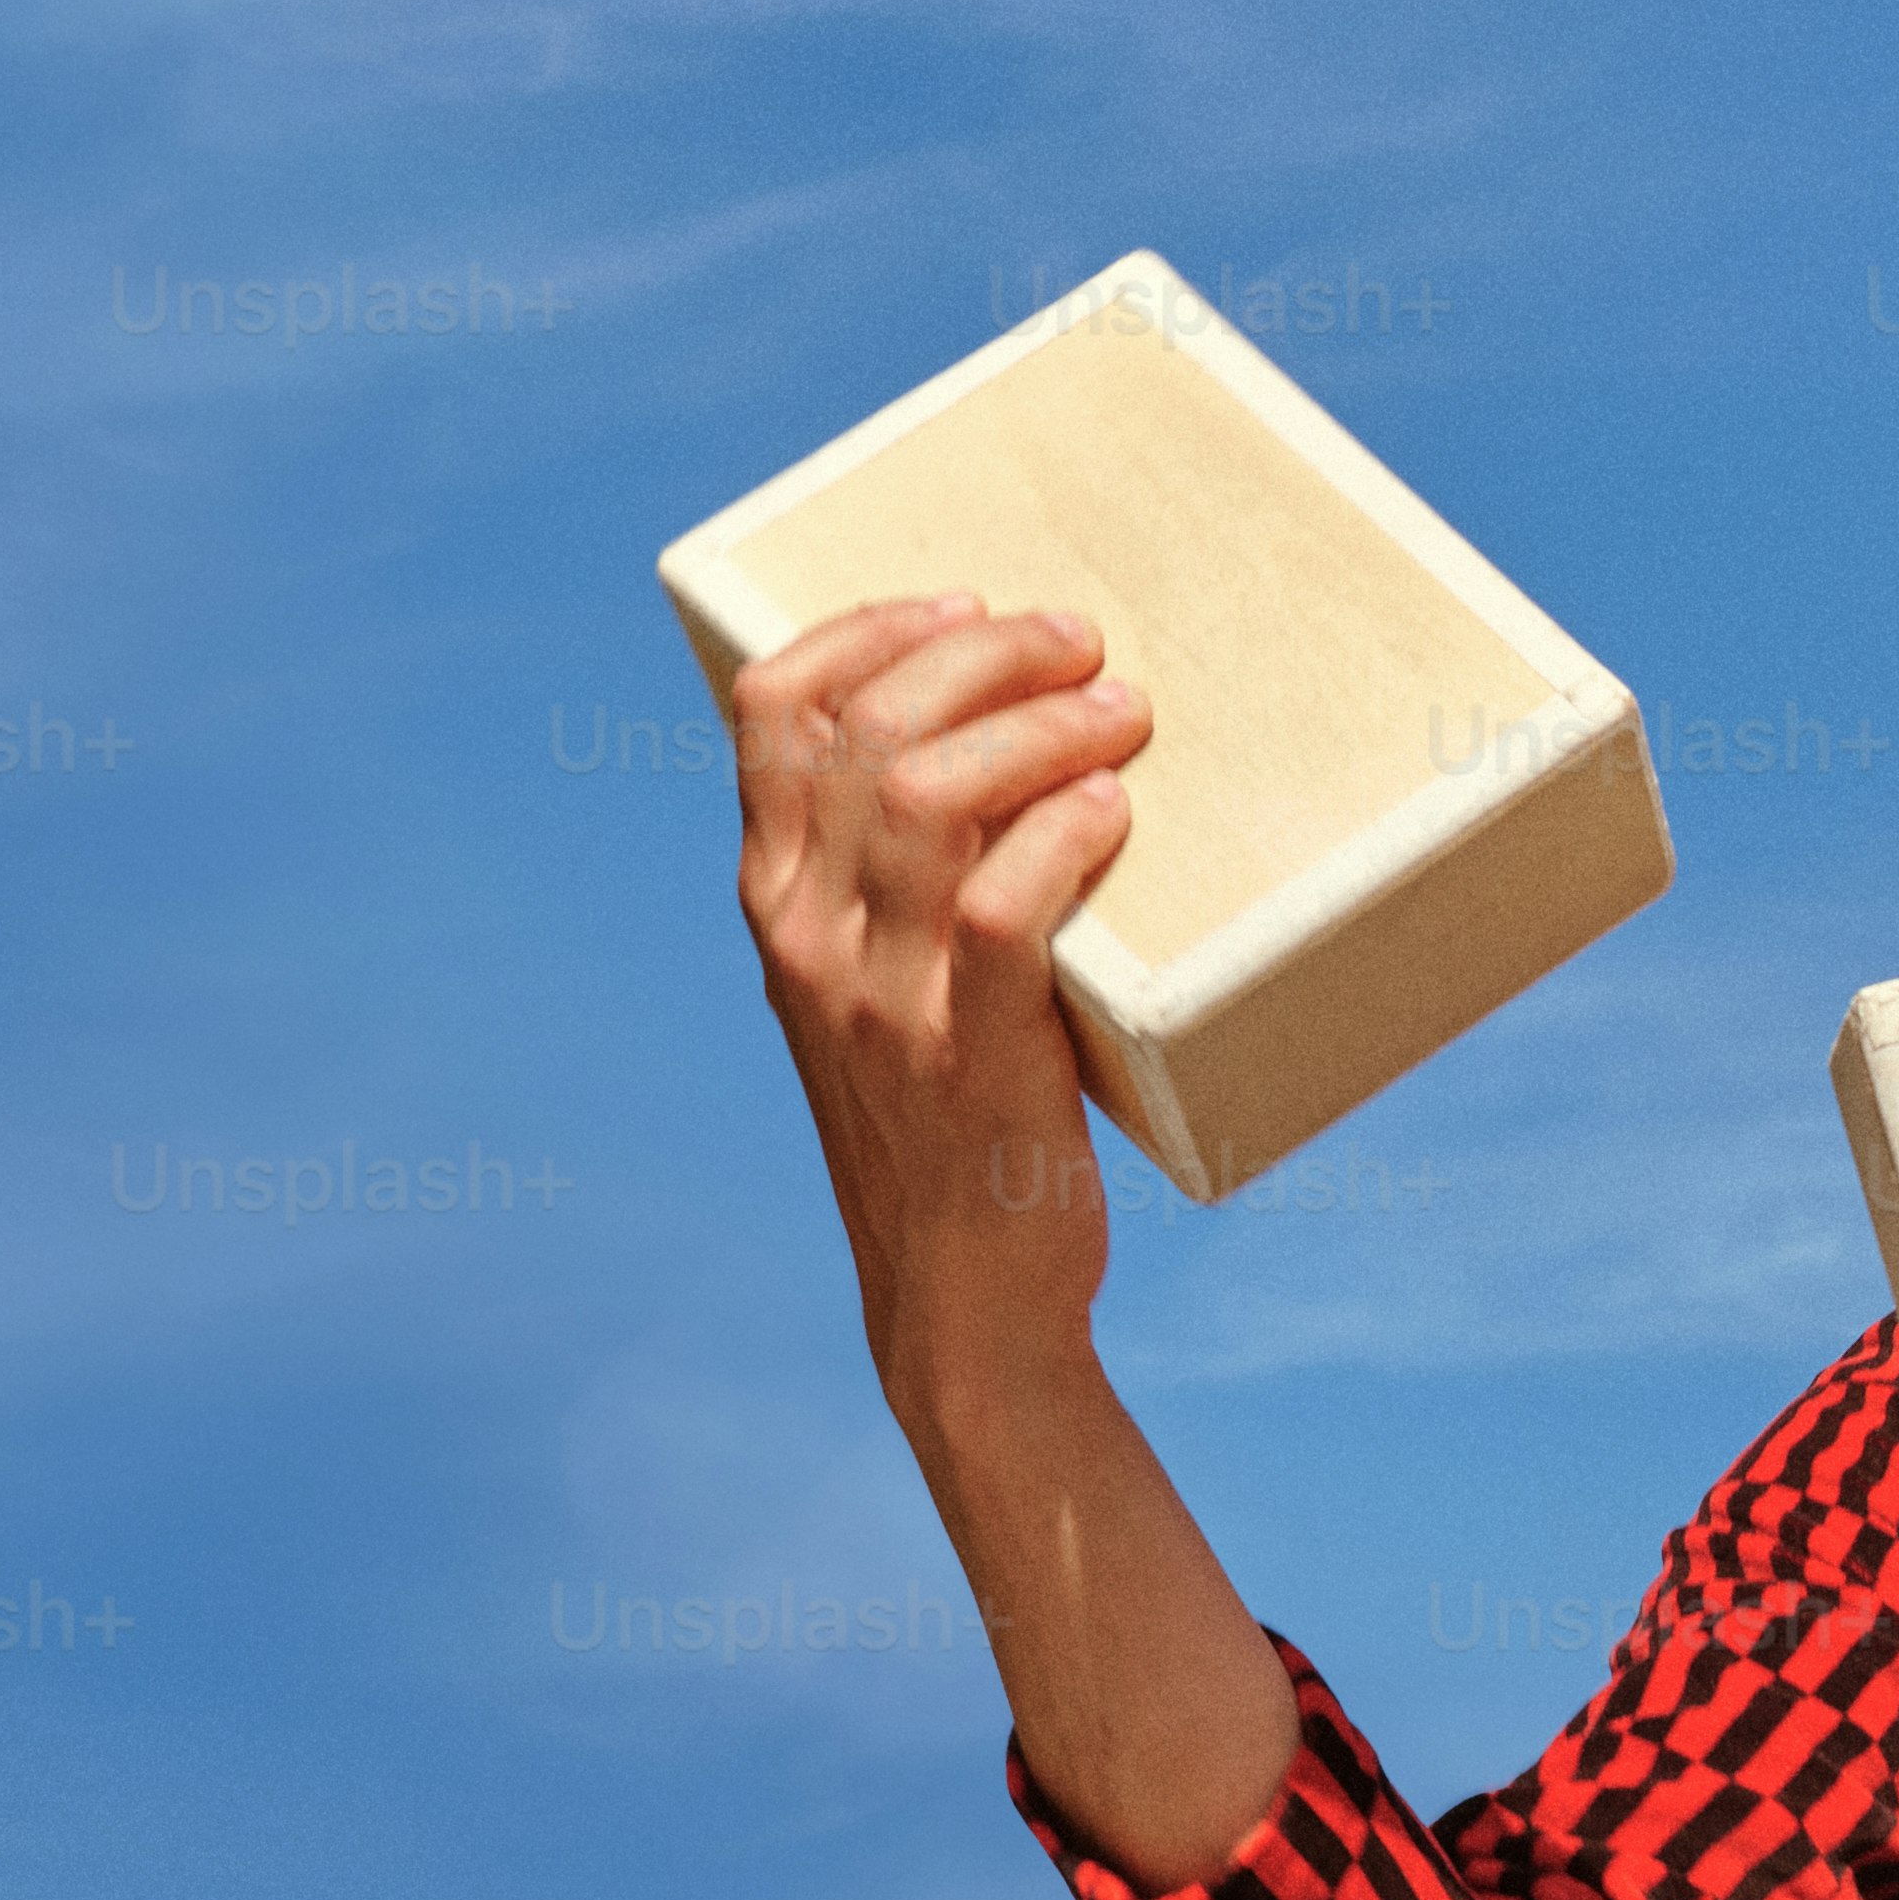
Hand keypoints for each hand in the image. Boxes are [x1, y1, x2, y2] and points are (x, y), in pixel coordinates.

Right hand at [727, 596, 1148, 1432]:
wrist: (966, 1297)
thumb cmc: (951, 1122)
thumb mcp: (882, 990)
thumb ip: (898, 887)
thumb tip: (1001, 751)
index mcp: (776, 901)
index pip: (775, 707)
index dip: (870, 627)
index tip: (962, 602)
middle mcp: (807, 935)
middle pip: (871, 725)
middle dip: (987, 655)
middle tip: (1083, 646)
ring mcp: (879, 995)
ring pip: (930, 792)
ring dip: (1040, 726)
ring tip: (1123, 713)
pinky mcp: (967, 1052)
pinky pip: (1003, 902)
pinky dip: (1065, 833)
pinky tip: (1115, 811)